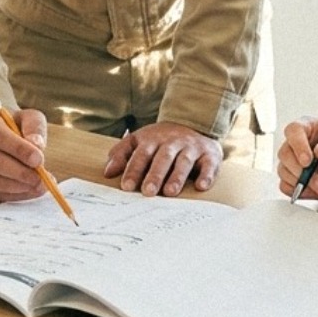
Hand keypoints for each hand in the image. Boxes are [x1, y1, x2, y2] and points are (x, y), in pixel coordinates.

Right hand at [0, 106, 49, 201]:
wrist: (3, 134)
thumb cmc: (17, 125)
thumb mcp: (30, 117)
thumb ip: (35, 128)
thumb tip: (37, 145)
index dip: (19, 150)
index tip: (38, 159)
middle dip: (21, 172)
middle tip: (41, 178)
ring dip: (20, 186)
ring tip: (40, 185)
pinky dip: (15, 195)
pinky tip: (30, 190)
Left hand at [103, 121, 222, 195]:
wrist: (194, 124)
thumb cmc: (161, 141)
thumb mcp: (139, 141)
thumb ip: (122, 154)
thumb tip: (107, 172)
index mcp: (153, 139)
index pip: (141, 154)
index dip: (134, 170)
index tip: (126, 186)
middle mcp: (172, 142)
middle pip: (163, 158)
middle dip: (155, 175)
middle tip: (148, 192)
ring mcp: (192, 147)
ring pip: (184, 161)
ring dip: (177, 176)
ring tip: (170, 192)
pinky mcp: (209, 154)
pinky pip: (209, 164)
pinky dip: (207, 175)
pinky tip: (201, 186)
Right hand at [274, 115, 317, 202]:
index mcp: (311, 128)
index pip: (294, 130)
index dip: (298, 145)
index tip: (308, 161)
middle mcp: (299, 144)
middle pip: (285, 153)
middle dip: (301, 171)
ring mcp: (294, 162)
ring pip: (283, 171)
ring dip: (303, 183)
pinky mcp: (293, 179)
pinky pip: (285, 186)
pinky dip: (299, 191)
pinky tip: (315, 190)